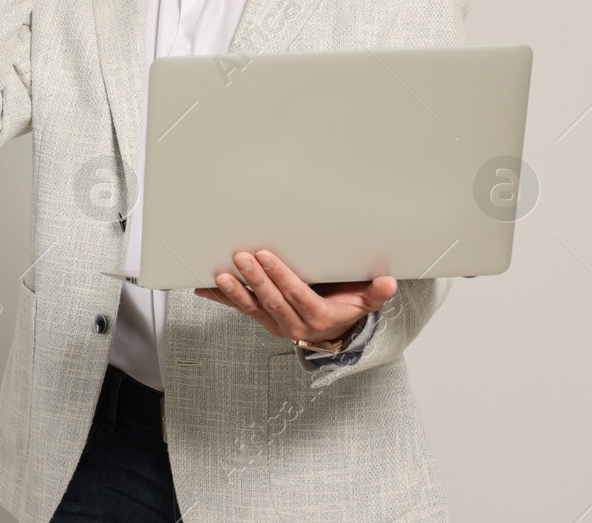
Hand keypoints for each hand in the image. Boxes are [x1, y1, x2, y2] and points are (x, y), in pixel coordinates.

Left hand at [194, 249, 396, 345]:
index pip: (297, 295)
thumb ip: (375, 293)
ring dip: (235, 290)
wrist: (332, 335)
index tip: (267, 257)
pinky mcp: (262, 320)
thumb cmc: (345, 310)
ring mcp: (275, 323)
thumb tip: (388, 282)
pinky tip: (203, 287)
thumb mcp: (364, 303)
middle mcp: (294, 323)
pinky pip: (240, 309)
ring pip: (253, 307)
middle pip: (272, 300)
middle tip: (241, 257)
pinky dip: (222, 298)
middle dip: (256, 278)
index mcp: (318, 316)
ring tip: (221, 274)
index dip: (282, 277)